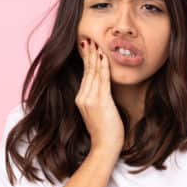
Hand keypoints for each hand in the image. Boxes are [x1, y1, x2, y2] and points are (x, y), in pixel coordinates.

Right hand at [75, 36, 124, 153]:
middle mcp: (82, 97)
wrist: (104, 146)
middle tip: (89, 39)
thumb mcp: (98, 113)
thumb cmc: (105, 132)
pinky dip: (103, 67)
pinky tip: (103, 56)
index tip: (88, 48)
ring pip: (93, 73)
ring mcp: (90, 99)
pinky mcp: (100, 101)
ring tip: (96, 43)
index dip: (87, 60)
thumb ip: (97, 100)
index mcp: (80, 99)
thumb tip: (103, 91)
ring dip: (95, 56)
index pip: (85, 75)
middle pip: (87, 71)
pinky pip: (102, 80)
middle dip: (89, 54)